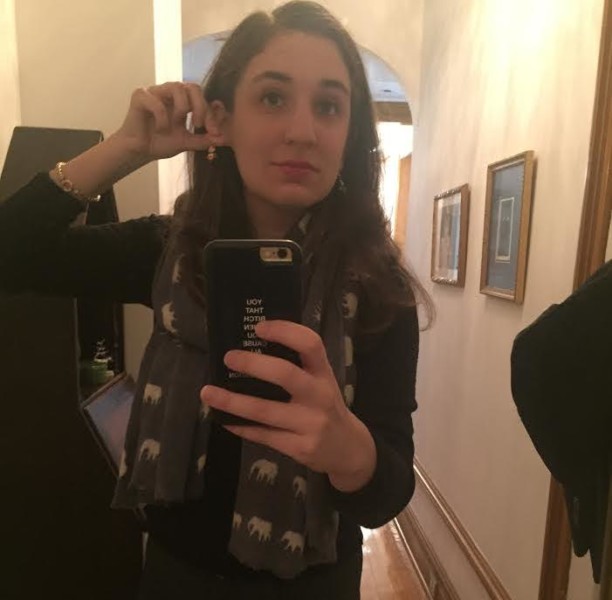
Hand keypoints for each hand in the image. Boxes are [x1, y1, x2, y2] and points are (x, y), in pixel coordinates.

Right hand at [115, 81, 210, 160]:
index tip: (215, 131)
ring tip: (177, 124)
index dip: (211, 113)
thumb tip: (222, 139)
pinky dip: (162, 118)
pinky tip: (160, 129)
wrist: (138, 151)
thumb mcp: (186, 143)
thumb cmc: (160, 143)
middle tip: (199, 125)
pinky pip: (156, 101)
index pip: (202, 97)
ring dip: (182, 108)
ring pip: (176, 87)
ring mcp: (155, 92)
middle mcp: (170, 93)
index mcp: (182, 100)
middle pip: (192, 86)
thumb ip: (203, 139)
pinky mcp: (140, 96)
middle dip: (200, 106)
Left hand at [200, 320, 376, 491]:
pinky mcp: (299, 448)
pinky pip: (263, 436)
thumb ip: (297, 366)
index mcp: (324, 373)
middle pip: (285, 374)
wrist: (348, 449)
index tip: (259, 327)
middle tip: (228, 358)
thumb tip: (252, 345)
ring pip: (264, 410)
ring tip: (207, 392)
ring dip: (232, 401)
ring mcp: (310, 424)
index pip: (310, 344)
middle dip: (252, 365)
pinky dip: (240, 426)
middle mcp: (319, 396)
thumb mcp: (321, 381)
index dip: (285, 331)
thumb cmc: (326, 406)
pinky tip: (223, 419)